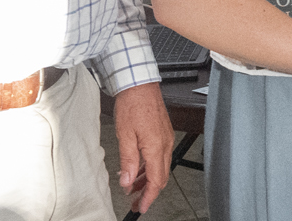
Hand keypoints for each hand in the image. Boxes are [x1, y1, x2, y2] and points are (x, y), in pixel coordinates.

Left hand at [113, 83, 173, 214]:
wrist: (139, 83)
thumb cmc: (133, 104)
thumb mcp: (125, 135)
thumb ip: (128, 161)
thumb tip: (128, 181)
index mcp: (156, 147)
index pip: (155, 181)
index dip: (148, 197)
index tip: (141, 207)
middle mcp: (165, 144)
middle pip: (160, 177)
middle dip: (148, 192)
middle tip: (136, 201)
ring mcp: (166, 138)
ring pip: (160, 167)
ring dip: (147, 179)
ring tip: (132, 186)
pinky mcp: (163, 133)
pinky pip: (160, 156)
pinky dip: (149, 167)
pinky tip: (137, 168)